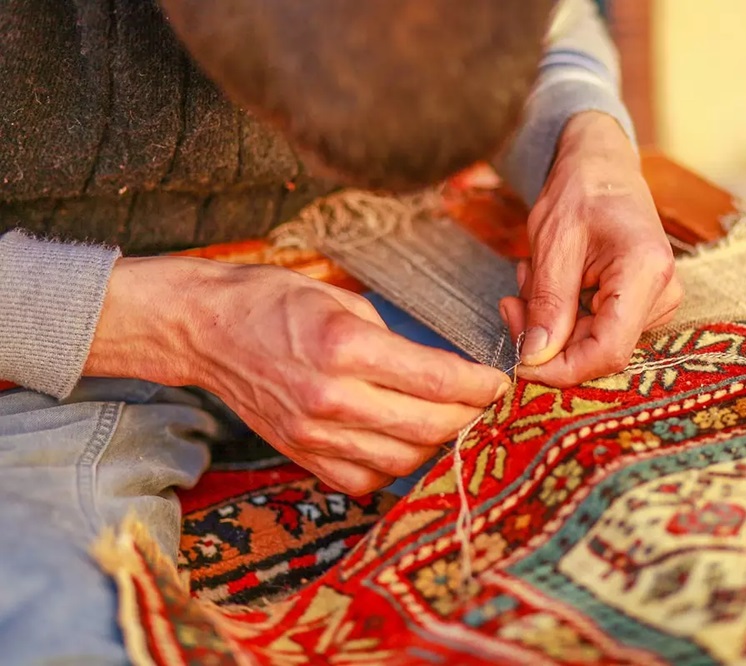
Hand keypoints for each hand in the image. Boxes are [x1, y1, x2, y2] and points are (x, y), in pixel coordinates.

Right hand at [87, 258, 509, 494]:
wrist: (206, 329)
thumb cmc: (275, 301)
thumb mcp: (344, 300)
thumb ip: (394, 342)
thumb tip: (441, 371)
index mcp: (344, 347)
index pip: (434, 378)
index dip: (479, 385)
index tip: (500, 382)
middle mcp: (330, 397)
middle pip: (427, 427)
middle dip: (469, 417)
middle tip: (485, 405)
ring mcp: (313, 434)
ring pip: (402, 461)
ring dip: (438, 445)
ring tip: (452, 423)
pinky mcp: (301, 455)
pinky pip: (364, 479)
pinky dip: (395, 467)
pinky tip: (404, 443)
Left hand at [499, 111, 682, 386]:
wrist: (602, 167)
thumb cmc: (580, 191)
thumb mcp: (552, 242)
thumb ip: (547, 303)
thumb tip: (534, 357)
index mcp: (646, 271)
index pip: (607, 351)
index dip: (560, 368)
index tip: (518, 359)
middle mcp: (663, 292)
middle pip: (598, 350)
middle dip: (546, 337)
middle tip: (512, 300)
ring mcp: (658, 301)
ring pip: (592, 343)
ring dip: (551, 321)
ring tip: (534, 276)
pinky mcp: (644, 305)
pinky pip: (597, 330)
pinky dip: (564, 315)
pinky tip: (553, 282)